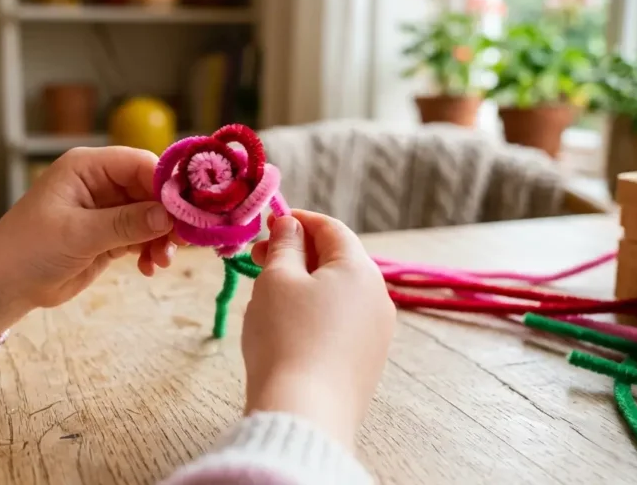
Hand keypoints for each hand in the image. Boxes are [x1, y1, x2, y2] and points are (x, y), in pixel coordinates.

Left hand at [0, 147, 181, 336]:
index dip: (167, 184)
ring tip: (161, 261)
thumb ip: (126, 223)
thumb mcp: (78, 234)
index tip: (190, 209)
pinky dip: (152, 250)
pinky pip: (144, 236)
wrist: (4, 286)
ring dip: (163, 237)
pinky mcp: (111, 235)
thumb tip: (169, 215)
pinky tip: (149, 268)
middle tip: (184, 241)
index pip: (141, 163)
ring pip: (153, 215)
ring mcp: (108, 209)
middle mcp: (102, 183)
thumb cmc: (29, 249)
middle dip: (170, 215)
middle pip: (153, 190)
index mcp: (88, 167)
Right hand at [243, 211, 393, 447]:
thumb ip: (285, 245)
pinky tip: (285, 330)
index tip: (268, 224)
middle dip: (296, 254)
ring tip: (266, 297)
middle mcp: (378, 298)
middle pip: (336, 261)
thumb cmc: (285, 337)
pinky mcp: (366, 363)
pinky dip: (313, 314)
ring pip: (336, 294)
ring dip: (303, 285)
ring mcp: (376, 333)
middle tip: (258, 259)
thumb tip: (291, 225)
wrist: (304, 414)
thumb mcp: (276, 279)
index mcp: (360, 269)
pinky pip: (339, 324)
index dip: (298, 220)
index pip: (331, 229)